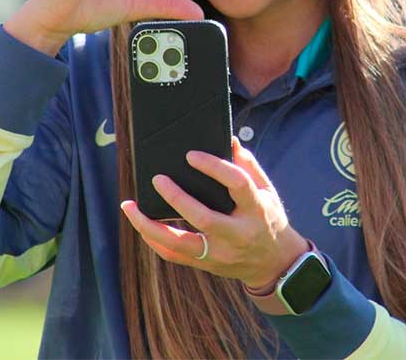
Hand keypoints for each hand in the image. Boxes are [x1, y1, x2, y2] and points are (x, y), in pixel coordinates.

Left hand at [120, 137, 308, 289]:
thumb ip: (249, 166)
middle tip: (157, 179)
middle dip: (176, 198)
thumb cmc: (268, 218)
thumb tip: (229, 141)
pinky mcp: (207, 264)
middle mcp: (238, 234)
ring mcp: (221, 253)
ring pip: (181, 243)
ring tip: (130, 207)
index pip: (236, 184)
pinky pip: (174, 255)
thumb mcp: (267, 191)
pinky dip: (155, 240)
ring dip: (151, 226)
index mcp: (255, 210)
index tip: (191, 155)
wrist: (275, 263)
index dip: (213, 167)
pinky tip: (141, 225)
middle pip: (203, 218)